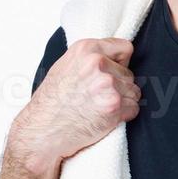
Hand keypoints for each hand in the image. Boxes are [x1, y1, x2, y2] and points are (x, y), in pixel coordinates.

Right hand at [13, 37, 139, 167]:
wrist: (43, 130)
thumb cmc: (51, 102)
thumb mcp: (65, 66)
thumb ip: (90, 59)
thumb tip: (113, 58)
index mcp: (86, 49)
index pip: (125, 47)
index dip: (120, 62)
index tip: (113, 71)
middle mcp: (98, 64)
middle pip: (129, 73)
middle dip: (120, 85)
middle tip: (98, 96)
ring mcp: (108, 85)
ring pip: (134, 91)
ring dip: (123, 101)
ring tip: (100, 107)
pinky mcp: (114, 106)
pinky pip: (134, 108)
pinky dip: (125, 115)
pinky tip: (106, 117)